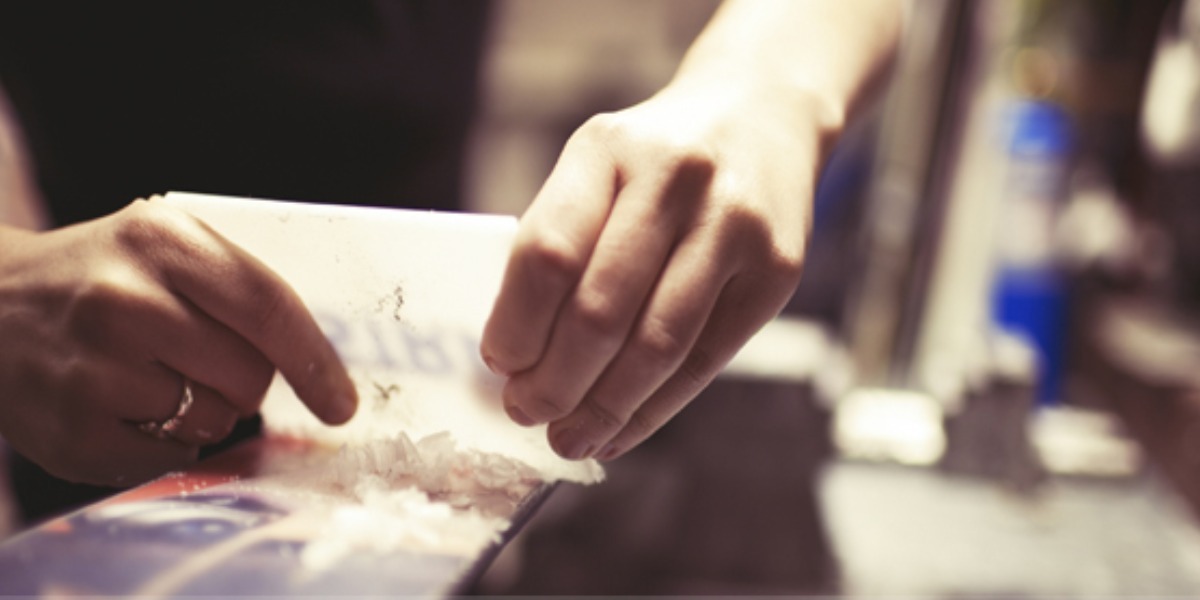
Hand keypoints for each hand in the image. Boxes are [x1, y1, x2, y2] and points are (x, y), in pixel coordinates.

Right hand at [0, 199, 356, 484]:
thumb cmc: (100, 275)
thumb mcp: (162, 244)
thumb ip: (237, 287)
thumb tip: (323, 362)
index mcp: (160, 239)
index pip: (267, 305)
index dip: (315, 360)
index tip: (341, 402)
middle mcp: (122, 299)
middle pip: (249, 374)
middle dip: (249, 380)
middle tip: (204, 360)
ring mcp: (91, 369)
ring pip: (212, 420)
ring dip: (203, 411)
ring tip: (152, 376)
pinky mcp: (69, 431)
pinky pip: (168, 459)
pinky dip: (164, 444)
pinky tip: (125, 407)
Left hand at [481, 81, 825, 460]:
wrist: (763, 117)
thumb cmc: (655, 160)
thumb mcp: (598, 166)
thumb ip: (561, 241)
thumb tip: (517, 357)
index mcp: (608, 148)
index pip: (547, 254)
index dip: (517, 325)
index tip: (500, 365)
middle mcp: (676, 179)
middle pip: (600, 311)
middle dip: (554, 382)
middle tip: (527, 412)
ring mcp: (734, 225)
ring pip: (655, 346)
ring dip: (602, 408)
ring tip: (569, 437)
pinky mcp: (777, 271)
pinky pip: (705, 360)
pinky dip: (655, 408)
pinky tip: (620, 429)